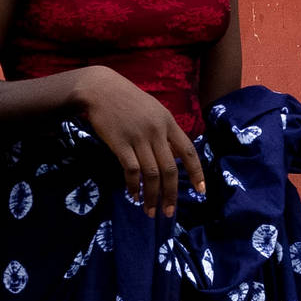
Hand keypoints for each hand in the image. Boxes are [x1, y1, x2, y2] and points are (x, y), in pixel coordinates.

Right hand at [70, 67, 206, 217]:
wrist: (99, 88)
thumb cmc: (126, 100)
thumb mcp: (153, 110)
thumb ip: (165, 131)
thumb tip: (174, 155)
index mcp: (168, 122)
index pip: (188, 152)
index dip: (196, 173)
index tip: (201, 191)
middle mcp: (156, 131)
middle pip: (170, 169)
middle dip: (171, 194)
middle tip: (169, 212)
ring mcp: (138, 137)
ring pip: (152, 174)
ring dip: (152, 196)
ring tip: (151, 211)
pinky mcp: (120, 142)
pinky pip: (131, 170)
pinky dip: (134, 186)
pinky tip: (134, 195)